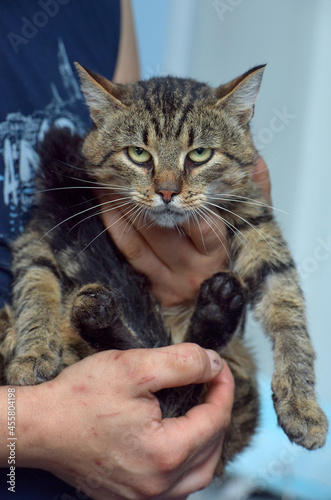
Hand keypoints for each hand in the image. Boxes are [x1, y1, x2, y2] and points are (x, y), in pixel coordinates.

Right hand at [16, 344, 233, 498]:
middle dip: (218, 412)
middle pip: (212, 449)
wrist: (39, 426)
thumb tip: (213, 363)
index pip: (216, 419)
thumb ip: (182, 363)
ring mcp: (142, 496)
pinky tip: (181, 440)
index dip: (223, 387)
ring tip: (203, 411)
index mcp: (164, 453)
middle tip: (212, 384)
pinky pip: (176, 486)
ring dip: (208, 441)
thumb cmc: (80, 397)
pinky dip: (188, 461)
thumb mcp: (134, 367)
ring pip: (198, 474)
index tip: (218, 366)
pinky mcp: (128, 496)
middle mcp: (157, 485)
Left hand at [99, 157, 270, 306]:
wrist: (219, 311)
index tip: (165, 172)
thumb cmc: (234, 261)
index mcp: (219, 251)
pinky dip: (115, 225)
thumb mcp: (255, 229)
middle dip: (140, 195)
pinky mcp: (153, 288)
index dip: (180, 195)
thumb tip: (257, 162)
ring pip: (139, 239)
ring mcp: (171, 281)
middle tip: (123, 167)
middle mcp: (195, 270)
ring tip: (107, 181)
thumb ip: (259, 196)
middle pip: (162, 229)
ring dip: (121, 207)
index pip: (200, 221)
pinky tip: (106, 205)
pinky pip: (129, 252)